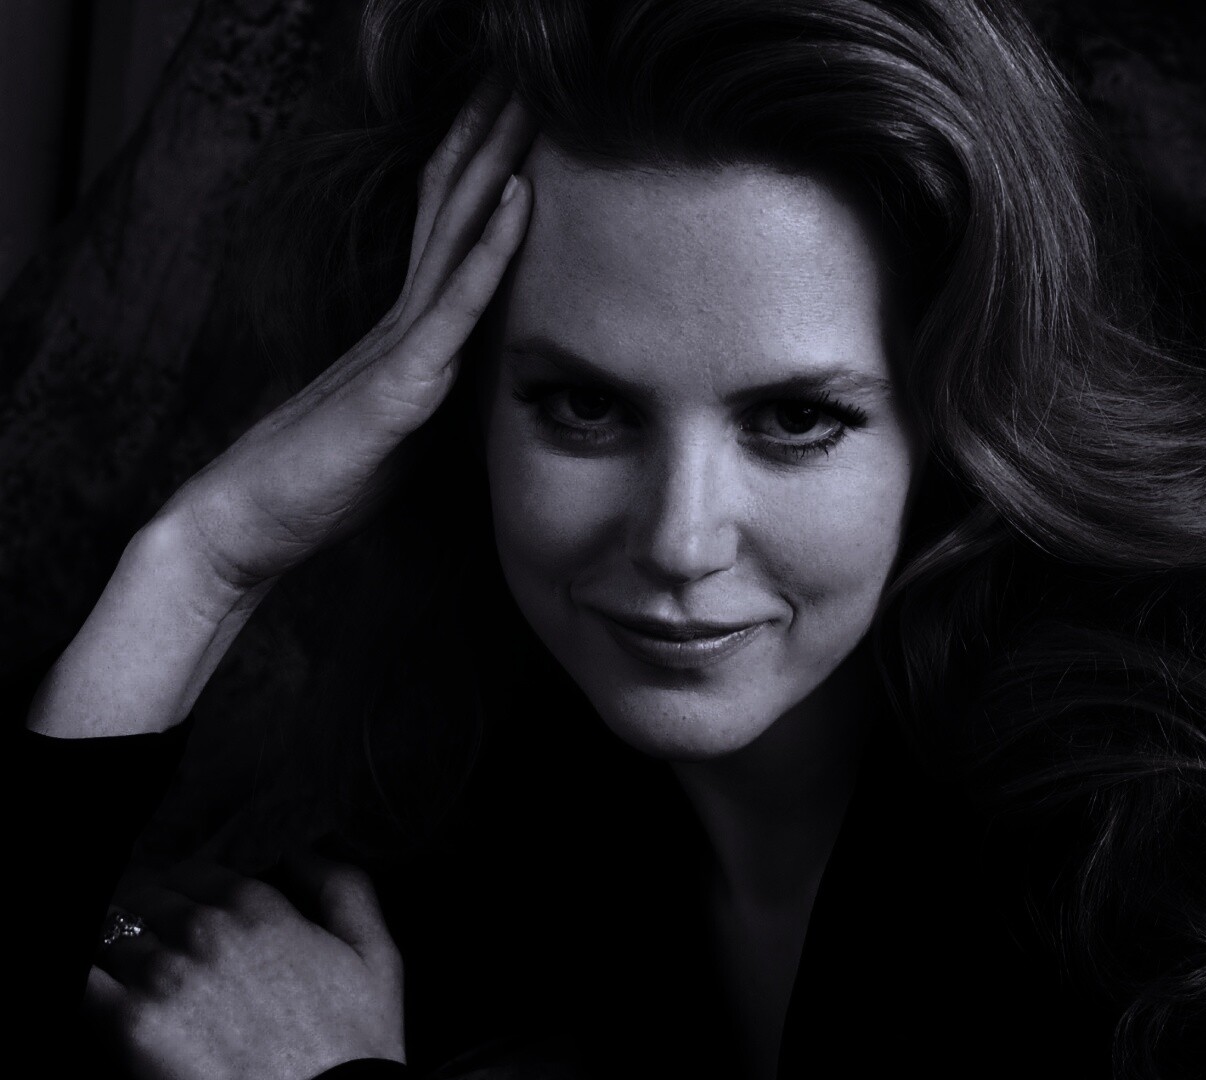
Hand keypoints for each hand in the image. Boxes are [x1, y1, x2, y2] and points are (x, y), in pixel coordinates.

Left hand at [87, 854, 403, 1079]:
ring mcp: (163, 975)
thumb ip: (345, 888)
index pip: (197, 873)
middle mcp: (205, 931)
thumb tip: (304, 853)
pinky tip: (105, 990)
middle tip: (154, 939)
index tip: (188, 910)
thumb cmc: (353, 1045)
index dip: (189, 890)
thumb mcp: (377, 955)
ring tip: (128, 971)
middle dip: (149, 914)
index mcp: (260, 909)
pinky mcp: (130, 1024)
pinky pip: (85, 979)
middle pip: (147, 898)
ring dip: (117, 948)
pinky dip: (91, 976)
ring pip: (110, 933)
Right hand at [156, 82, 536, 593]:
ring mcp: (399, 340)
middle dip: (493, 132)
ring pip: (458, 230)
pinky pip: (453, 301)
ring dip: (497, 159)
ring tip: (532, 93)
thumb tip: (480, 381)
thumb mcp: (405, 425)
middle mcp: (401, 314)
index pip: (449, 222)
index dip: (483, 160)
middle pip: (454, 202)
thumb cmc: (326, 481)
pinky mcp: (401, 379)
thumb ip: (440, 389)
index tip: (522, 106)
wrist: (251, 524)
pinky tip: (519, 194)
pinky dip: (491, 245)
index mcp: (403, 324)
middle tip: (532, 64)